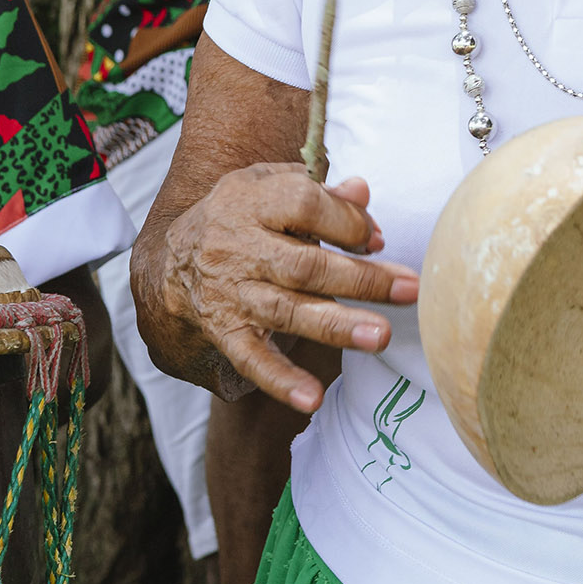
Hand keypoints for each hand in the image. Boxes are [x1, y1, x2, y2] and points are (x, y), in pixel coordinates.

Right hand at [155, 163, 417, 412]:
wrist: (172, 259)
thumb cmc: (243, 215)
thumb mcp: (271, 185)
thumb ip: (319, 188)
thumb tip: (362, 192)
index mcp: (252, 202)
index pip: (303, 204)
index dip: (346, 220)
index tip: (377, 238)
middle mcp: (238, 248)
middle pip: (304, 265)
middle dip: (361, 279)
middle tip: (410, 290)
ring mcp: (231, 293)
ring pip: (287, 311)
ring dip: (337, 326)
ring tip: (381, 337)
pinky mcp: (225, 332)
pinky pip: (252, 360)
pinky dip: (281, 381)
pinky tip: (312, 398)